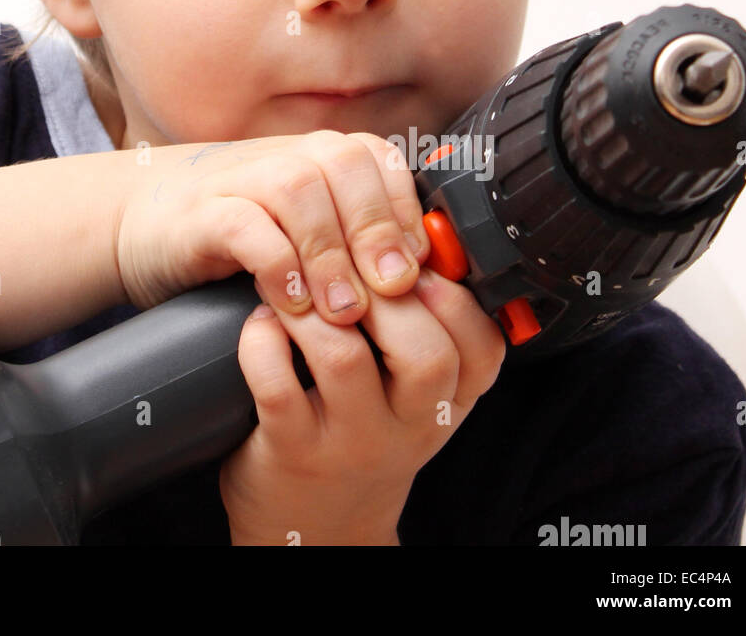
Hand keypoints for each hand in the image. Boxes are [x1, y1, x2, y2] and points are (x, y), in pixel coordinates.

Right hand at [115, 129, 430, 316]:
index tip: (420, 273)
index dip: (406, 214)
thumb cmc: (249, 238)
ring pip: (299, 191)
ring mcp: (240, 178)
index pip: (383, 163)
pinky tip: (288, 304)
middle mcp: (287, 156)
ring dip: (328, 254)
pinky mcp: (202, 213)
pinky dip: (274, 263)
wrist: (151, 225)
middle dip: (375, 229)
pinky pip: (245, 224)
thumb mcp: (316, 237)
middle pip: (346, 165)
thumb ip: (366, 245)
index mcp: (324, 157)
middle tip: (390, 293)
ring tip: (343, 312)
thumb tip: (437, 281)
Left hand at [219, 263, 506, 545]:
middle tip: (347, 268)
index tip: (413, 261)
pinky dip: (263, 340)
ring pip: (343, 356)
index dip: (450, 292)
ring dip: (312, 308)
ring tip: (295, 287)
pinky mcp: (293, 450)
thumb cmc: (363, 432)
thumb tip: (416, 220)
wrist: (319, 526)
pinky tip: (261, 324)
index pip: (483, 344)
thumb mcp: (413, 391)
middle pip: (425, 349)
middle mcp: (410, 427)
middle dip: (384, 292)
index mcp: (448, 402)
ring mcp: (352, 442)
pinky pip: (277, 385)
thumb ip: (426, 323)